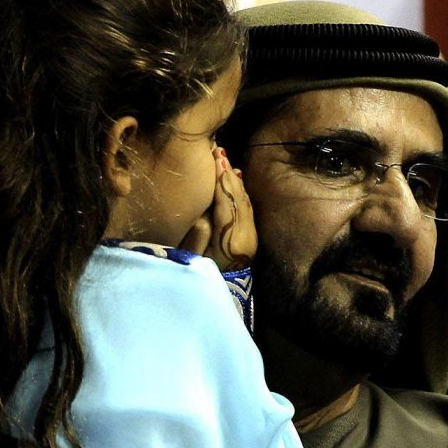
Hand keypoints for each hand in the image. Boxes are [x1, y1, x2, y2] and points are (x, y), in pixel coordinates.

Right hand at [179, 147, 256, 270]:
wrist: (226, 297)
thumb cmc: (204, 278)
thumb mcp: (195, 255)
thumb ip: (201, 229)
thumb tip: (208, 206)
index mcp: (231, 238)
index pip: (226, 200)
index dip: (220, 178)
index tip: (215, 158)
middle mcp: (246, 234)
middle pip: (238, 197)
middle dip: (228, 173)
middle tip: (219, 150)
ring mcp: (252, 235)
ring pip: (244, 201)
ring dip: (235, 180)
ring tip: (225, 160)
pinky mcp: (252, 237)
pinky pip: (247, 208)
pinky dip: (241, 191)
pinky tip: (237, 178)